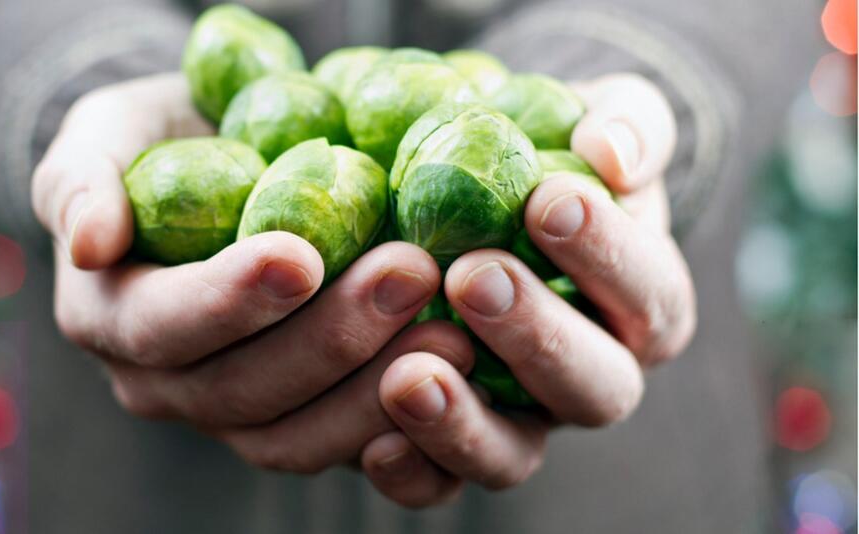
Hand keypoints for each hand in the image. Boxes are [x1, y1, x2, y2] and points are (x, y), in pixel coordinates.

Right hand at [31, 73, 462, 471]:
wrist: (216, 171)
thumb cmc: (162, 144)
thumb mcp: (108, 136)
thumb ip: (82, 181)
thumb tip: (90, 241)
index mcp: (112, 318)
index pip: (162, 326)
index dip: (228, 300)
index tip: (302, 254)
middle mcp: (168, 384)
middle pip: (242, 392)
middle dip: (331, 339)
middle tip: (412, 272)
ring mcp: (237, 415)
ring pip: (297, 439)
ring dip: (375, 391)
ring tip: (453, 329)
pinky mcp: (300, 424)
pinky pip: (344, 456)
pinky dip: (400, 435)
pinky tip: (454, 385)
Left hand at [360, 74, 696, 506]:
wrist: (485, 199)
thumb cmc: (554, 160)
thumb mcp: (598, 125)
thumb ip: (627, 126)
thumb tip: (614, 153)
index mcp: (642, 305)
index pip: (648, 294)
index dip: (608, 256)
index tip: (548, 200)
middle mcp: (590, 375)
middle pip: (592, 388)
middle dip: (536, 337)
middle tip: (473, 277)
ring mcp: (522, 419)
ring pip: (514, 453)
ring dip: (465, 423)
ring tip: (408, 376)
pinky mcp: (455, 442)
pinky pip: (441, 483)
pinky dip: (412, 472)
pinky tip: (373, 441)